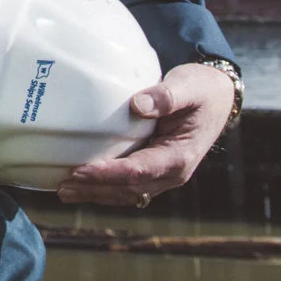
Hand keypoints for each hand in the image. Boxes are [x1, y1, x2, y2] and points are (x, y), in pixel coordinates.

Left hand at [57, 62, 235, 208]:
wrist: (217, 98)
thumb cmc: (201, 90)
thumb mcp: (188, 87)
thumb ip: (166, 96)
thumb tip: (138, 105)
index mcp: (179, 156)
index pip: (138, 171)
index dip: (108, 174)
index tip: (80, 171)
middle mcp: (172, 173)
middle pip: (129, 189)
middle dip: (95, 189)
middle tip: (63, 187)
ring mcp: (164, 175)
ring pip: (128, 193)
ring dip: (97, 194)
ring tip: (65, 192)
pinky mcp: (155, 169)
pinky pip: (129, 185)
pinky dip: (106, 187)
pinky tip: (84, 185)